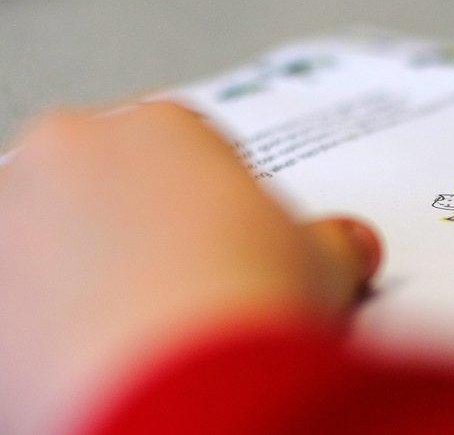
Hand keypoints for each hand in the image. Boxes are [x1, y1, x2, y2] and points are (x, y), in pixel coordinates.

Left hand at [0, 102, 381, 432]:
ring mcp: (9, 221)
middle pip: (106, 182)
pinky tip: (99, 364)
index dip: (213, 197)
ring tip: (137, 338)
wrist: (181, 392)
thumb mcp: (322, 265)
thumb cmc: (248, 302)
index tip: (227, 242)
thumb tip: (353, 248)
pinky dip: (47, 327)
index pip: (185, 145)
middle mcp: (68, 155)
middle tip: (180, 289)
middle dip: (137, 227)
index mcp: (157, 127)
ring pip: (48, 239)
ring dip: (81, 273)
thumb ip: (335, 245)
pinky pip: (18, 303)